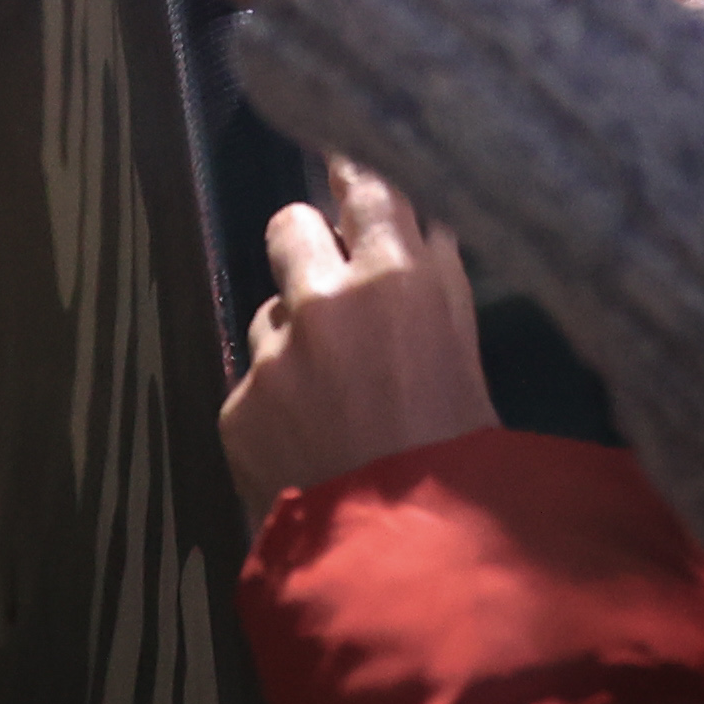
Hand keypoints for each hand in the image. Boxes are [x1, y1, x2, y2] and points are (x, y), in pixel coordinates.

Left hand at [217, 158, 497, 504]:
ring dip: (292, 342)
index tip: (336, 143)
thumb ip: (434, 275)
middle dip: (305, 251)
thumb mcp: (466, 348)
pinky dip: (273, 407)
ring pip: (268, 314)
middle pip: (287, 225)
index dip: (349, 165)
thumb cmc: (463, 451)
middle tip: (329, 293)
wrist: (410, 559)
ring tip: (332, 403)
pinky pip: (251, 383)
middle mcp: (325, 298)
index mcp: (397, 276)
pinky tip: (308, 446)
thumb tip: (418, 218)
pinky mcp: (237, 405)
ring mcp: (274, 353)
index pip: (365, 183)